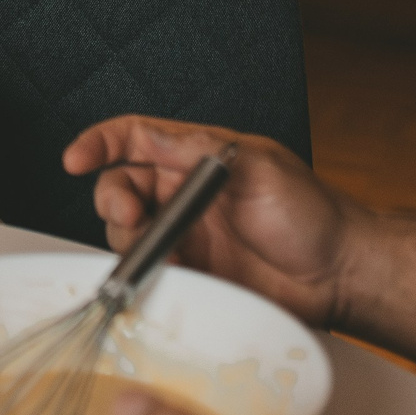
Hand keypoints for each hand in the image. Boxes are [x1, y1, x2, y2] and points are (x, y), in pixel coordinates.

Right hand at [63, 117, 359, 330]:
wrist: (340, 276)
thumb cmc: (312, 214)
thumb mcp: (260, 167)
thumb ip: (204, 151)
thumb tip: (155, 138)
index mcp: (196, 157)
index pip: (133, 138)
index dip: (99, 143)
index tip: (75, 158)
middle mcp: (183, 194)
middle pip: (120, 187)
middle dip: (113, 201)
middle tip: (130, 218)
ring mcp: (184, 236)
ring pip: (128, 233)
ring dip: (133, 242)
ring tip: (165, 255)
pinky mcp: (190, 275)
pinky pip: (150, 272)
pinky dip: (147, 274)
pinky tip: (170, 276)